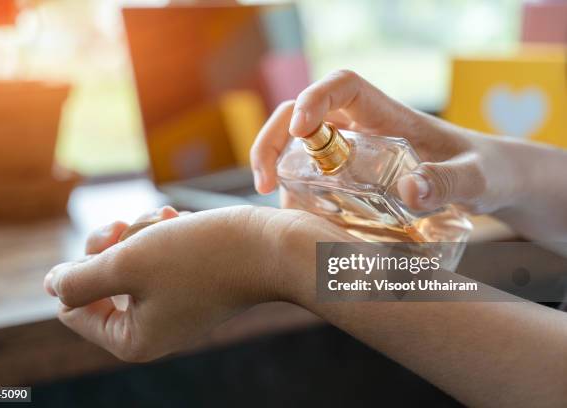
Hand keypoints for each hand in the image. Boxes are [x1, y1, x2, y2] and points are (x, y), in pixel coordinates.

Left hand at [44, 205, 346, 361]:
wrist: (271, 246)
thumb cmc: (202, 256)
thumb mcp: (128, 264)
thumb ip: (79, 279)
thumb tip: (52, 285)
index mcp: (132, 340)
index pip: (72, 306)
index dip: (82, 265)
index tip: (113, 238)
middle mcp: (152, 329)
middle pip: (98, 281)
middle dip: (115, 245)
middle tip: (133, 223)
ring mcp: (172, 306)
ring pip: (128, 261)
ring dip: (141, 233)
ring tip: (168, 219)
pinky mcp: (190, 284)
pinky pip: (156, 256)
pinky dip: (162, 234)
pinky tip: (179, 220)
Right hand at [250, 69, 526, 213]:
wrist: (487, 180)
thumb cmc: (484, 169)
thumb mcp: (476, 178)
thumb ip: (450, 181)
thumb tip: (408, 189)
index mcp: (388, 116)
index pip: (342, 87)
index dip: (314, 99)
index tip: (302, 130)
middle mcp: (362, 128)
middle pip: (301, 114)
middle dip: (274, 138)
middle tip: (265, 181)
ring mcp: (352, 151)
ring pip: (298, 143)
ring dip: (275, 163)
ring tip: (272, 199)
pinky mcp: (349, 174)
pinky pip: (309, 172)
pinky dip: (293, 188)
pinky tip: (294, 216)